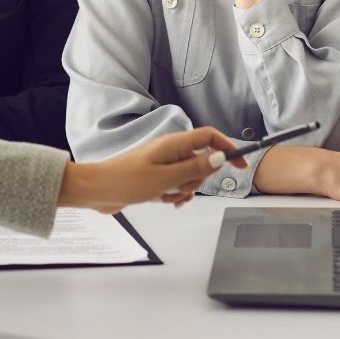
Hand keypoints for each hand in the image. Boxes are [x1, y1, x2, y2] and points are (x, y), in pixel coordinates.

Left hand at [58, 127, 245, 211]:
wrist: (98, 190)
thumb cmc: (127, 181)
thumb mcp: (166, 178)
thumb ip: (194, 168)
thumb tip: (220, 158)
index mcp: (174, 144)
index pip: (210, 137)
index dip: (228, 148)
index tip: (241, 165)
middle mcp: (170, 150)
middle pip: (202, 160)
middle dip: (198, 179)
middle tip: (179, 187)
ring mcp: (163, 163)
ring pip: (189, 176)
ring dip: (183, 190)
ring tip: (165, 196)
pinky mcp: (156, 176)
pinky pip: (176, 185)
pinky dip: (174, 194)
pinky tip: (163, 201)